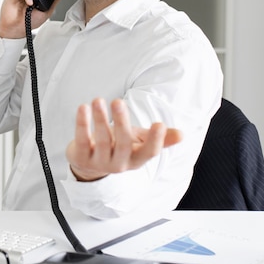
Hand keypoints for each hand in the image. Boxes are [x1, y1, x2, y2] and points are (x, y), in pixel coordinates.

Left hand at [66, 98, 182, 181]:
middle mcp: (119, 163)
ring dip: (99, 118)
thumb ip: (159, 138)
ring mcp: (99, 162)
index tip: (159, 124)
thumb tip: (182, 134)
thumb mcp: (139, 142)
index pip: (149, 153)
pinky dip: (82, 123)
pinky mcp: (81, 157)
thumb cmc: (118, 146)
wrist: (89, 163)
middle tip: (118, 101)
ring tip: (98, 100)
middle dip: (121, 122)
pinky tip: (83, 108)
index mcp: (136, 159)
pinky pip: (81, 140)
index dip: (156, 140)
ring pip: (101, 140)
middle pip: (123, 144)